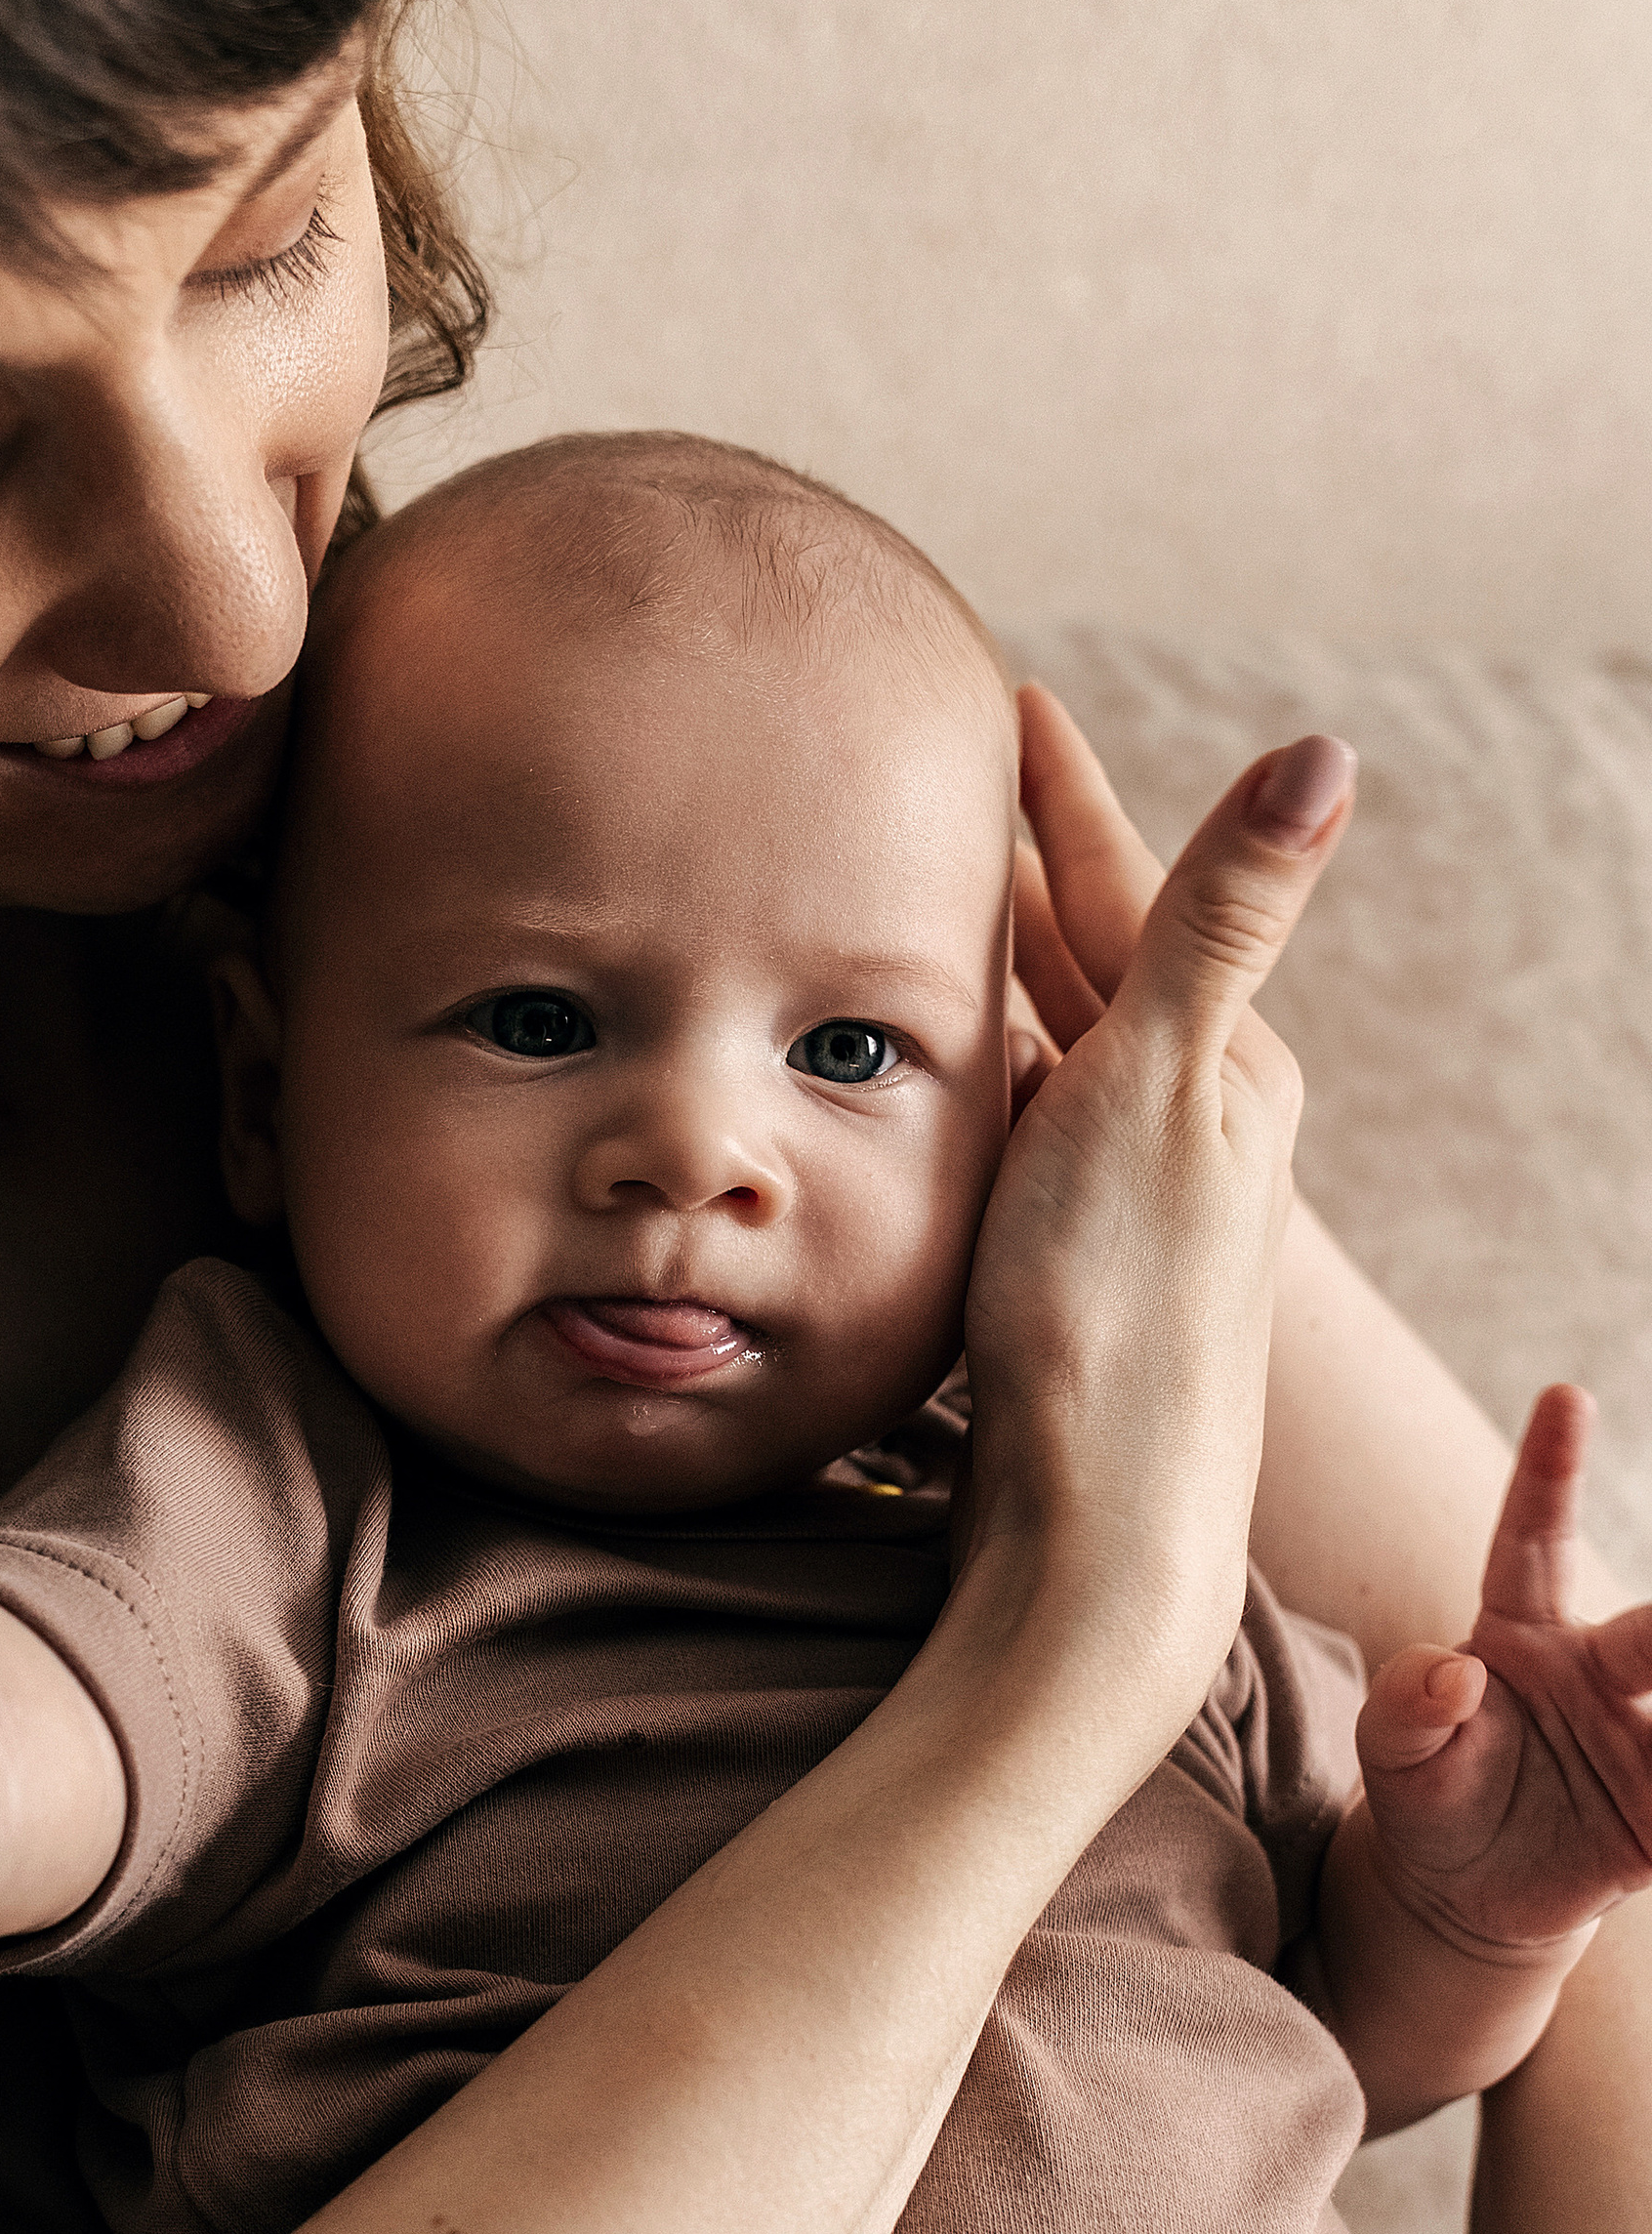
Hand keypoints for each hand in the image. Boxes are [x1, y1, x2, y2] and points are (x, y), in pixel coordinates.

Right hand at [959, 688, 1352, 1739]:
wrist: (1094, 1536)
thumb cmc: (1121, 1317)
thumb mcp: (1164, 1086)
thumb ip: (1223, 920)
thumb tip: (1326, 754)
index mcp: (1225, 1067)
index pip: (1123, 886)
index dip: (1058, 790)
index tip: (1003, 697)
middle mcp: (1186, 1129)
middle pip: (1086, 958)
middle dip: (1017, 863)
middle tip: (938, 772)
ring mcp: (1122, 1203)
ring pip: (1042, 1043)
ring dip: (983, 967)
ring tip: (906, 892)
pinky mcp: (1062, 1272)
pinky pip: (1006, 1127)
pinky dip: (961, 1069)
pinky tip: (918, 1066)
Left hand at [1357, 1388, 1651, 1960]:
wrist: (1462, 1894)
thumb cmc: (1424, 1795)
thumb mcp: (1392, 1752)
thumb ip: (1405, 1707)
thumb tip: (1454, 1675)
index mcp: (1523, 1633)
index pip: (1534, 1538)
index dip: (1548, 1469)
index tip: (1564, 1396)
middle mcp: (1598, 1670)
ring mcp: (1643, 1739)